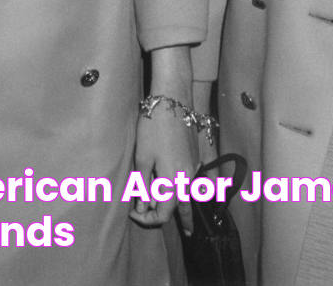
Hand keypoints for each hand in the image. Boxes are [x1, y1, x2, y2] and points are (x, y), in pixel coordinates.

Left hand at [131, 45, 196, 232]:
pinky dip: (191, 188)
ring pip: (191, 193)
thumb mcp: (142, 157)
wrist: (173, 99)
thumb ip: (144, 185)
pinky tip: (188, 187)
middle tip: (185, 234)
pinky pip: (195, 179)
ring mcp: (195, 167)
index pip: (164, 213)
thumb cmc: (153, 127)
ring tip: (182, 215)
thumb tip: (143, 206)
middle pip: (184, 207)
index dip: (148, 218)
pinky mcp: (198, 155)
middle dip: (181, 221)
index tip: (135, 214)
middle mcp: (188, 178)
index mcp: (173, 182)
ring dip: (184, 204)